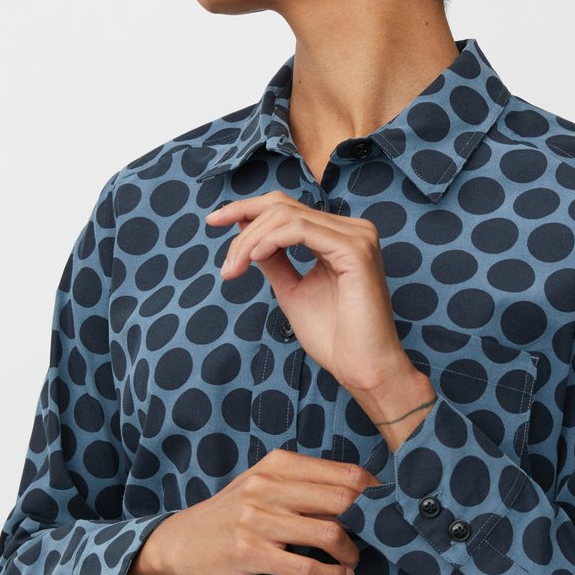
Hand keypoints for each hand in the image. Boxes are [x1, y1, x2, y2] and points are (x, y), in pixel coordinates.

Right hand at [147, 450, 381, 574]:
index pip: (343, 471)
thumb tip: (360, 495)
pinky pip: (306, 566)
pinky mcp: (250, 552)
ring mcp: (257, 519)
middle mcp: (268, 485)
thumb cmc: (233, 512)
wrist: (182, 542)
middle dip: (368, 522)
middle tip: (377, 537)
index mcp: (278, 463)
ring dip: (352, 552)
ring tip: (354, 561)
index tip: (387, 507)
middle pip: (342, 499)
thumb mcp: (265, 485)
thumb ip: (305, 485)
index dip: (373, 491)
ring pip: (329, 533)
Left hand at [206, 190, 406, 392]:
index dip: (247, 209)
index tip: (213, 221)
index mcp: (340, 236)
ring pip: (287, 216)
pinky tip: (254, 259)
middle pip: (283, 207)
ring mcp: (357, 236)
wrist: (361, 367)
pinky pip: (300, 230)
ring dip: (251, 240)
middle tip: (226, 266)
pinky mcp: (355, 249)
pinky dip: (270, 240)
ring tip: (235, 269)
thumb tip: (245, 232)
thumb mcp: (292, 290)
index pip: (288, 208)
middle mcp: (352, 229)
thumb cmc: (334, 337)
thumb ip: (273, 258)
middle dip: (244, 229)